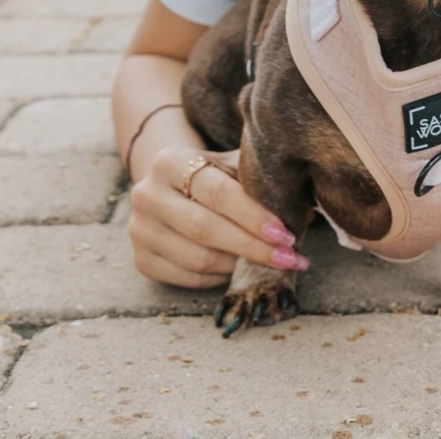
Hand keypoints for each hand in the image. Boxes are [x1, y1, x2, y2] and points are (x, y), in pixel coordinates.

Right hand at [127, 145, 308, 289]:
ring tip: (269, 263)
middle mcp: (146, 195)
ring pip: (197, 258)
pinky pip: (187, 278)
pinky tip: (240, 269)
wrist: (168, 182)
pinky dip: (219, 277)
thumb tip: (301, 206)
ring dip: (238, 265)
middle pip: (206, 229)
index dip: (253, 216)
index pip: (217, 193)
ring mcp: (139, 231)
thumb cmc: (213, 171)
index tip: (286, 233)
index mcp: (168, 161)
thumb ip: (255, 176)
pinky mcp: (141, 260)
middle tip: (289, 257)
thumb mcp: (229, 162)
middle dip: (253, 246)